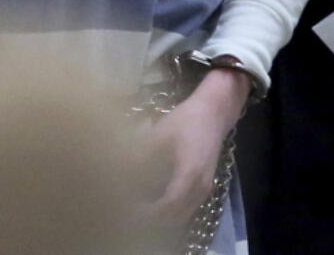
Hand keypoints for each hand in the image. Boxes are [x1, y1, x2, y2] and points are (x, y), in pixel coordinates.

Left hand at [138, 67, 249, 223]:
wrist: (214, 113)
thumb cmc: (185, 121)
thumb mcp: (158, 135)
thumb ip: (140, 155)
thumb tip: (119, 172)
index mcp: (189, 176)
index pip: (167, 207)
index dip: (147, 214)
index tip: (127, 213)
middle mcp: (199, 188)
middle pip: (175, 217)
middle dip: (152, 220)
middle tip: (128, 215)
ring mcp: (204, 189)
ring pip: (181, 215)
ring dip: (161, 217)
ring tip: (137, 211)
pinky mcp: (203, 187)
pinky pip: (186, 207)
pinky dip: (169, 211)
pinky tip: (152, 202)